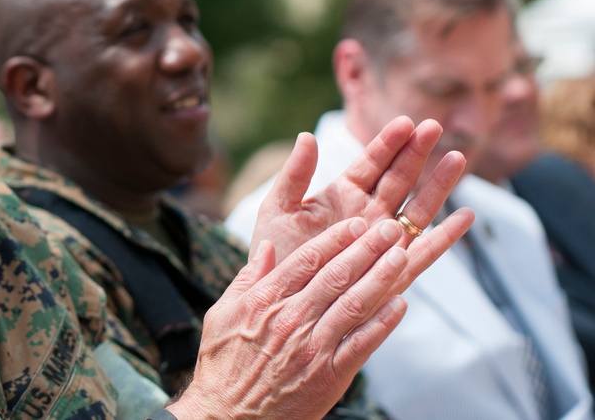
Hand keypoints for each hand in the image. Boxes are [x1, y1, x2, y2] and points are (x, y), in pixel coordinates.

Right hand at [168, 218, 411, 419]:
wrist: (229, 418)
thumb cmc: (223, 365)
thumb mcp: (221, 314)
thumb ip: (246, 278)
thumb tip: (265, 247)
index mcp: (264, 300)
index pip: (307, 259)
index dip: (336, 238)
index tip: (356, 224)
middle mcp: (291, 319)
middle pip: (336, 275)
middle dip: (367, 248)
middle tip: (389, 229)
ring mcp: (312, 347)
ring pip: (355, 304)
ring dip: (381, 277)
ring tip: (401, 255)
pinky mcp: (330, 376)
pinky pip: (363, 344)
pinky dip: (384, 323)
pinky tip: (400, 304)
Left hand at [249, 116, 467, 264]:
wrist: (280, 302)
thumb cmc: (275, 254)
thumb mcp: (279, 210)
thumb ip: (294, 175)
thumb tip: (307, 136)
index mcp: (342, 195)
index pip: (370, 163)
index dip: (387, 143)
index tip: (405, 123)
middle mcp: (368, 215)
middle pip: (400, 179)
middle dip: (417, 153)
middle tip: (434, 127)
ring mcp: (383, 241)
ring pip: (418, 208)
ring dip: (439, 184)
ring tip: (457, 157)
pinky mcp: (392, 270)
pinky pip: (424, 252)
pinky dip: (446, 236)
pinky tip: (467, 216)